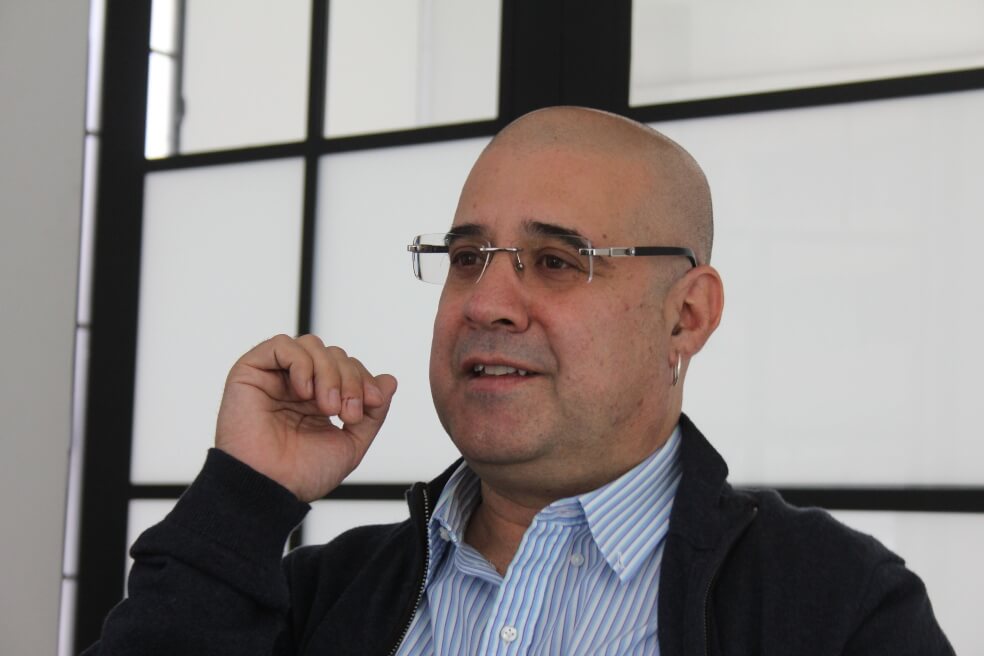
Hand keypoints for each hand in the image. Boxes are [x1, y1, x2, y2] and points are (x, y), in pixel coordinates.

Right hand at [215, 334, 397, 501]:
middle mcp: (296, 385)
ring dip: (329, 371)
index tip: (373, 402)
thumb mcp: (351, 444)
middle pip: (334, 354)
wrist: (269, 489)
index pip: (347, 368)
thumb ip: (372, 413)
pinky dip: (301, 363)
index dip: (364, 379)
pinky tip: (304, 391)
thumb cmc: (301, 474)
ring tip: (326, 406)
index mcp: (317, 400)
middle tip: (346, 411)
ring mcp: (274, 377)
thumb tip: (389, 381)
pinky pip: (281, 345)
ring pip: (312, 345)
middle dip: (350, 378)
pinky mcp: (250, 372)